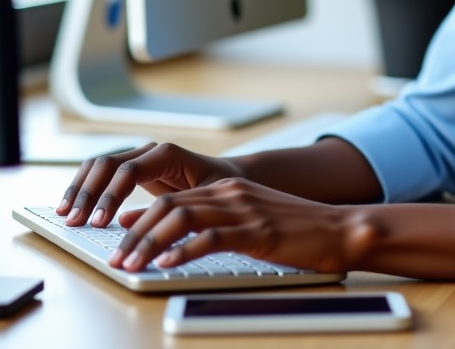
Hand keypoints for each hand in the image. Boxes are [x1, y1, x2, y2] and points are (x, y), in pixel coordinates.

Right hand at [57, 142, 242, 227]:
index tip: (98, 223)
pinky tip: (71, 207)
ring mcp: (139, 157)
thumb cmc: (219, 190)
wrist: (226, 178)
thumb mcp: (200, 202)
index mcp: (168, 155)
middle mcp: (150, 151)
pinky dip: (83, 188)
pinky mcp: (131, 169)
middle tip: (74, 222)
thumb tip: (126, 225)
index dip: (110, 196)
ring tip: (65, 216)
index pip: (129, 170)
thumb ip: (168, 209)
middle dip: (88, 193)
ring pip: (98, 165)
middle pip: (107, 164)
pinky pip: (100, 173)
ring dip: (79, 189)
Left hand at [107, 178, 357, 275]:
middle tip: (116, 261)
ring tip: (132, 266)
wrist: (337, 228)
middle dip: (136, 235)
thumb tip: (165, 237)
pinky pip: (213, 238)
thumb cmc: (293, 231)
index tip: (117, 241)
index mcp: (227, 189)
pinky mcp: (258, 231)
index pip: (170, 199)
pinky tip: (168, 265)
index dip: (139, 220)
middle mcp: (232, 193)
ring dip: (151, 243)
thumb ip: (209, 223)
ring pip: (183, 218)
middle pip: (169, 206)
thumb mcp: (247, 221)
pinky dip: (185, 251)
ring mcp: (245, 210)